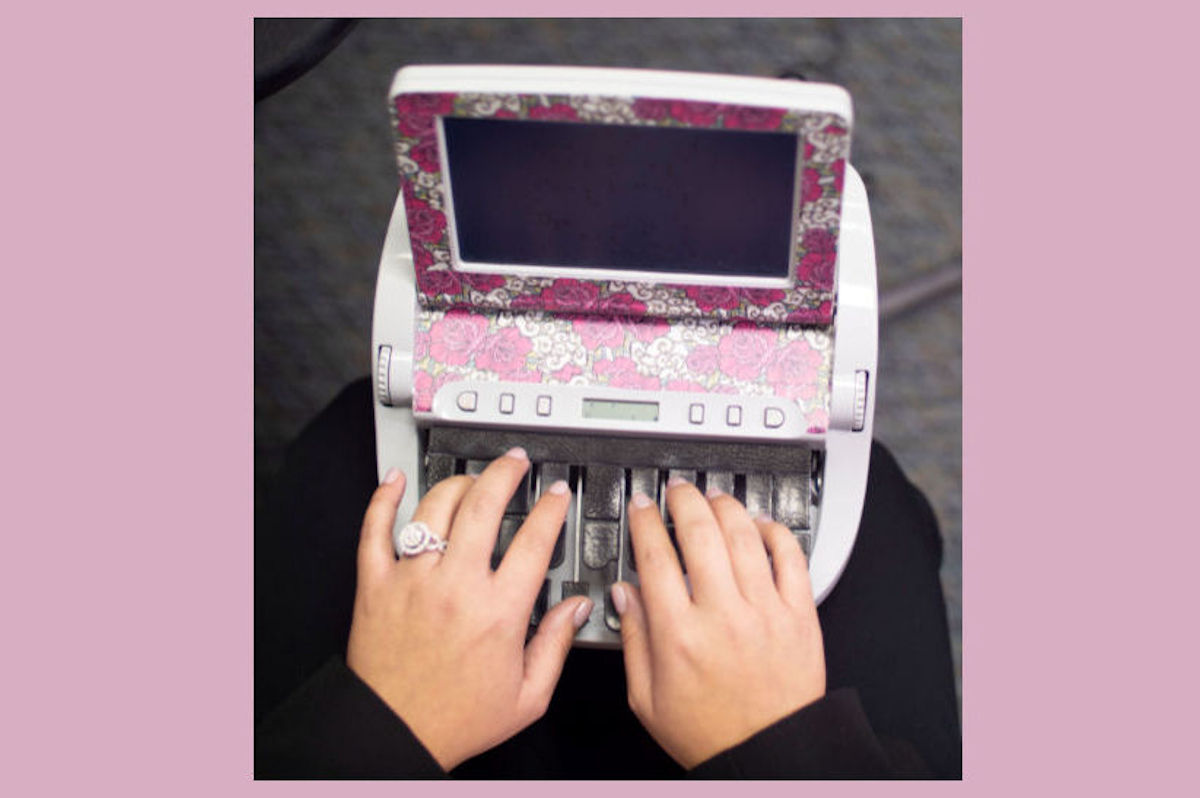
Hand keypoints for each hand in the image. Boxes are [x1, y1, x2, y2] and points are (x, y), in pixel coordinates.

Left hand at [346, 448, 591, 769]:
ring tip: (471, 477)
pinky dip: (383, 498)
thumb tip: (577, 608)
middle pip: (484, 505)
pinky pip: (375, 529)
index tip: (556, 494)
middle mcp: (455, 587)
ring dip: (458, 482)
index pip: (534, 540)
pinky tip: (394, 480)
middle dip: (505, 473)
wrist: (393, 735)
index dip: (551, 508)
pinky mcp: (375, 585)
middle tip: (515, 462)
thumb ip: (556, 645)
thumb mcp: (527, 695)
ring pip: (434, 507)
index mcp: (498, 612)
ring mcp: (412, 581)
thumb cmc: (456, 719)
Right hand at [611, 478, 825, 768]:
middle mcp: (723, 616)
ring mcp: (765, 612)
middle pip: (699, 533)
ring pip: (744, 535)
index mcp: (680, 636)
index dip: (645, 521)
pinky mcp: (800, 615)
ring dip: (724, 506)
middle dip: (683, 499)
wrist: (770, 755)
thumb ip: (633, 641)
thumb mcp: (648, 699)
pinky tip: (759, 524)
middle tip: (676, 490)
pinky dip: (774, 531)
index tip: (642, 507)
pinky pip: (791, 556)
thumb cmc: (711, 733)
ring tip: (713, 497)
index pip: (655, 557)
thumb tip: (624, 595)